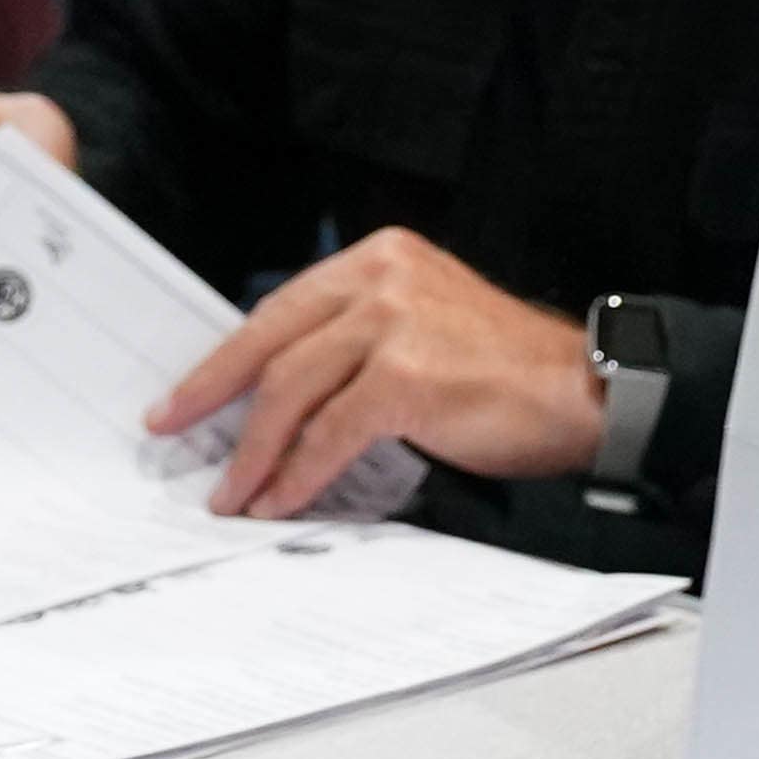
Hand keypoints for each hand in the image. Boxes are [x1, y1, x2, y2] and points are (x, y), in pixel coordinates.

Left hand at [151, 228, 596, 519]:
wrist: (585, 390)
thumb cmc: (505, 371)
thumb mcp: (422, 328)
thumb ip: (356, 342)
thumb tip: (278, 395)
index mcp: (380, 259)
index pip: (281, 309)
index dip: (227, 358)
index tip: (185, 394)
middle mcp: (382, 278)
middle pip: (272, 341)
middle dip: (214, 393)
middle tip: (172, 432)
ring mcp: (395, 323)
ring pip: (293, 390)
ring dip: (254, 450)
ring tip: (232, 493)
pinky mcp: (408, 376)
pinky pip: (331, 431)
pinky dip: (299, 471)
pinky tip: (281, 499)